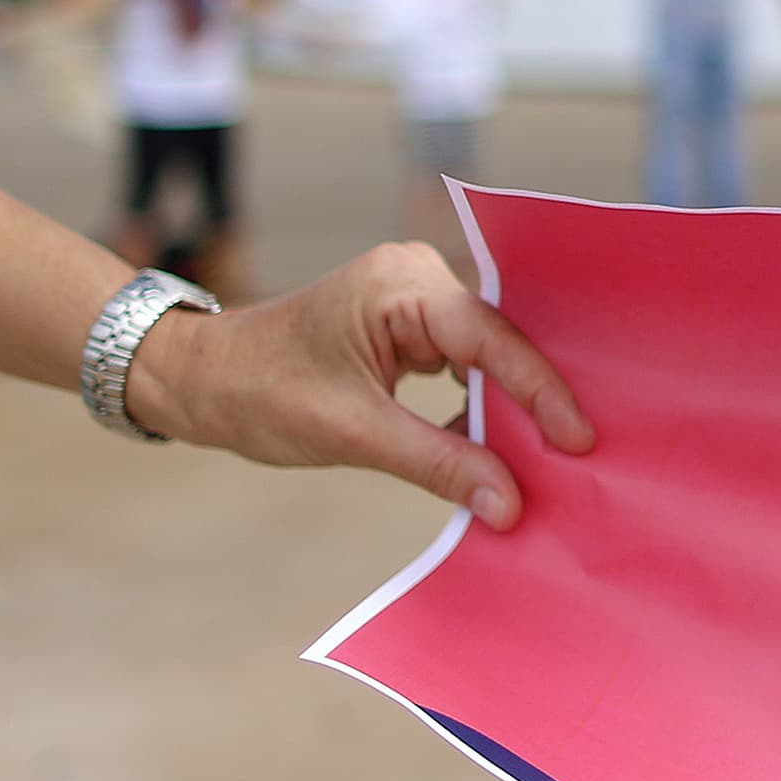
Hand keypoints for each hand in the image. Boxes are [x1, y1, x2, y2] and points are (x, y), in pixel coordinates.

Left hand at [124, 242, 593, 529]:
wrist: (201, 380)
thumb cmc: (261, 393)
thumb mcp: (353, 434)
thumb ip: (438, 464)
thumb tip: (510, 504)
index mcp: (400, 283)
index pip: (490, 337)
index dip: (539, 392)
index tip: (577, 441)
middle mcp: (417, 276)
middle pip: (500, 339)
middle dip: (535, 396)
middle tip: (579, 452)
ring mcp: (415, 298)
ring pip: (487, 353)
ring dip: (510, 406)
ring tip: (547, 457)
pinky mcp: (411, 326)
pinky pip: (465, 362)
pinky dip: (480, 405)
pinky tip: (499, 448)